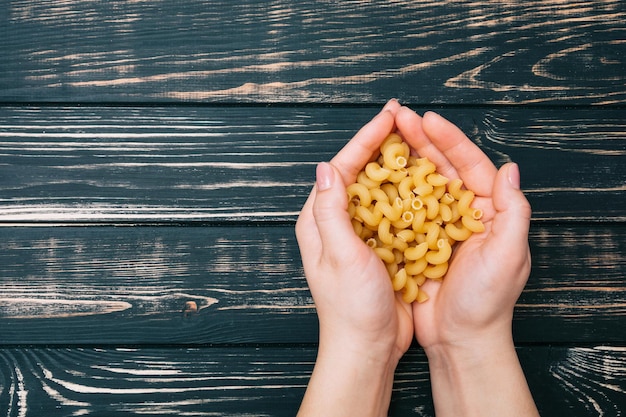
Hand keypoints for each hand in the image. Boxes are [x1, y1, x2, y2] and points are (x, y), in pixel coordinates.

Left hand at [295, 100, 413, 416]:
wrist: (368, 347)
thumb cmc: (351, 308)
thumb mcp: (341, 255)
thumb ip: (331, 211)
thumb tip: (326, 167)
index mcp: (319, 221)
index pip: (341, 167)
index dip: (366, 138)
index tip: (389, 115)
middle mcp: (336, 223)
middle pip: (359, 172)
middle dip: (381, 144)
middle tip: (404, 118)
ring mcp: (358, 235)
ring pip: (378, 188)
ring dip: (396, 164)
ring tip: (417, 140)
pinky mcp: (378, 247)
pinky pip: (393, 211)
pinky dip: (408, 193)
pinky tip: (425, 181)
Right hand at [395, 106, 537, 416]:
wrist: (460, 340)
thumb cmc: (487, 302)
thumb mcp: (508, 255)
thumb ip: (512, 211)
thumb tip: (510, 168)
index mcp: (488, 211)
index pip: (469, 165)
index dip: (449, 140)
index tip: (427, 119)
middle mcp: (462, 213)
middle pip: (441, 167)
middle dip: (420, 141)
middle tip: (398, 118)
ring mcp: (436, 226)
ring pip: (418, 184)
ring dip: (403, 160)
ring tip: (383, 137)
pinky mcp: (416, 241)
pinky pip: (401, 209)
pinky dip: (389, 192)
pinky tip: (373, 177)